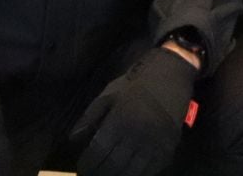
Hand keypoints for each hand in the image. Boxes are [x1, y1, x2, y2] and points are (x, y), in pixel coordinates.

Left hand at [67, 47, 197, 175]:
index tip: (82, 168)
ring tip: (108, 174)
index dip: (88, 163)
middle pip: (114, 165)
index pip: (99, 151)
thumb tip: (73, 139)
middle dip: (100, 173)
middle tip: (92, 175)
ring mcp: (155, 144)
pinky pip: (149, 171)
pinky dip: (136, 175)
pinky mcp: (167, 150)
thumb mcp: (109, 95)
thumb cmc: (135, 85)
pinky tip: (127, 172)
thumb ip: (90, 117)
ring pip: (132, 172)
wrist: (170, 77)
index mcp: (120, 120)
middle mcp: (138, 135)